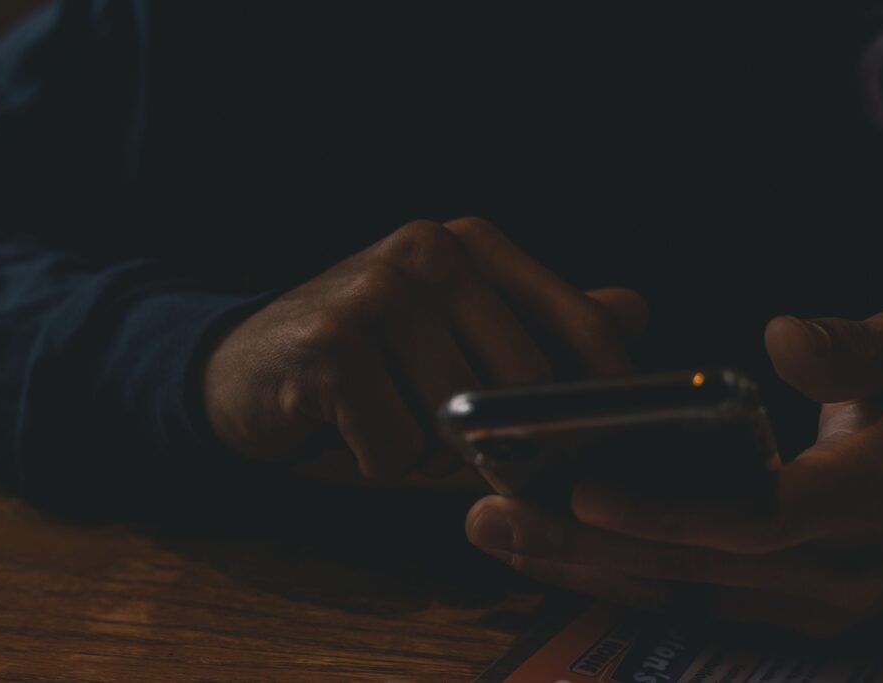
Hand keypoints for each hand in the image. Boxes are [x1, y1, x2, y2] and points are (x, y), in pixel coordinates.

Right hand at [204, 217, 646, 480]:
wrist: (245, 370)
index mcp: (473, 246)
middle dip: (508, 446)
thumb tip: (637, 313)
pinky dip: (379, 463)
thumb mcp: (457, 336)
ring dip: (430, 455)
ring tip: (390, 423)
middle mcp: (430, 252)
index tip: (611, 450)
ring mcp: (379, 292)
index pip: (582, 326)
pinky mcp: (331, 344)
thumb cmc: (367, 363)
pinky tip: (348, 430)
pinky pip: (396, 448)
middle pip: (526, 387)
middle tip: (472, 460)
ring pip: (458, 425)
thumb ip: (540, 326)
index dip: (608, 399)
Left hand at [466, 311, 882, 636]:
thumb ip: (852, 353)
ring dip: (586, 568)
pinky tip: (554, 552)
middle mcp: (840, 571)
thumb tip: (784, 338)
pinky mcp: (786, 608)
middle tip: (491, 515)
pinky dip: (621, 579)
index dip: (668, 509)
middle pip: (696, 568)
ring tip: (500, 533)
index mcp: (867, 499)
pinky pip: (693, 603)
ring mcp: (814, 602)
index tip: (583, 489)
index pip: (757, 515)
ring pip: (684, 595)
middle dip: (585, 546)